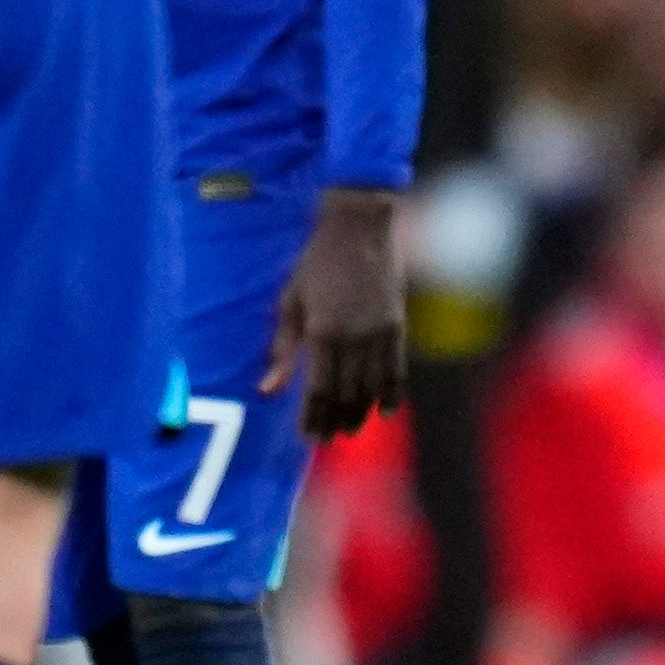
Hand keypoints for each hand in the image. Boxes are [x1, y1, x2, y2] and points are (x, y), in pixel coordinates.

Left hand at [270, 186, 407, 443]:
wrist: (359, 227)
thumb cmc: (316, 263)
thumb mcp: (290, 302)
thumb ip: (282, 349)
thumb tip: (267, 391)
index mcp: (323, 333)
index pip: (319, 390)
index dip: (313, 417)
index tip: (307, 435)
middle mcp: (354, 338)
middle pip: (346, 394)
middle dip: (335, 420)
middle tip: (327, 438)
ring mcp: (379, 333)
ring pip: (372, 388)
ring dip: (361, 413)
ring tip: (350, 430)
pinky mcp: (397, 326)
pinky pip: (397, 370)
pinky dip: (392, 395)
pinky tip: (385, 412)